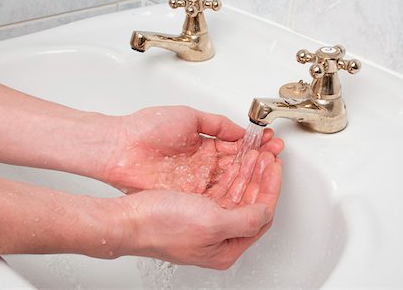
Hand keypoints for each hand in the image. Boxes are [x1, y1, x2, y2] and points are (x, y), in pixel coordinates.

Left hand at [102, 106, 282, 194]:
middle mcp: (203, 165)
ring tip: (270, 169)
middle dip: (259, 161)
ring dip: (250, 177)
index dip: (255, 145)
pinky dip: (233, 193)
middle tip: (276, 156)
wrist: (120, 149)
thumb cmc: (147, 128)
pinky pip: (215, 197)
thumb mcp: (189, 117)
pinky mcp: (189, 196)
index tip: (271, 142)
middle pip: (238, 166)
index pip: (236, 147)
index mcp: (204, 144)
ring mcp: (196, 181)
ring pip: (230, 183)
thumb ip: (217, 125)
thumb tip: (240, 130)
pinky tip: (249, 189)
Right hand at [111, 157, 280, 268]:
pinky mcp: (194, 208)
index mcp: (226, 247)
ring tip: (255, 154)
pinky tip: (235, 161)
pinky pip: (221, 189)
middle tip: (267, 155)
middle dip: (260, 177)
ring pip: (237, 194)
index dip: (271, 188)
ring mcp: (206, 222)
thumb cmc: (161, 226)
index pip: (261, 215)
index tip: (274, 166)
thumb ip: (245, 220)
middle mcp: (219, 236)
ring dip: (247, 173)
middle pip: (251, 203)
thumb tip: (266, 211)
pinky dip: (230, 174)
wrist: (128, 220)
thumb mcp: (211, 224)